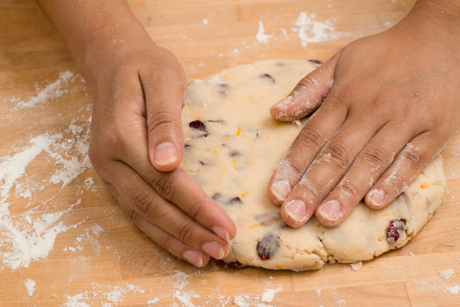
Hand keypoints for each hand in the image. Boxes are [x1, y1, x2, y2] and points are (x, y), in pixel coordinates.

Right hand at [86, 25, 235, 266]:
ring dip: (174, 239)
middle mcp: (109, 159)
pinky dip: (158, 231)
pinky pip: (134, 210)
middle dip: (189, 229)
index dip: (195, 206)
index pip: (164, 181)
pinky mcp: (113, 174)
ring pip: (141, 214)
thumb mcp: (162, 79)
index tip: (225, 224)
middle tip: (221, 248)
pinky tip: (179, 244)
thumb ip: (165, 120)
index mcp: (122, 135)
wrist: (113, 62)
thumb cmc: (145, 67)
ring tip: (204, 256)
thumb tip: (168, 162)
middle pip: (152, 204)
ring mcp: (108, 170)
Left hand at [267, 1, 459, 227]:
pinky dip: (394, 181)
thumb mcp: (341, 61)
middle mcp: (371, 108)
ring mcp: (405, 119)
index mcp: (345, 94)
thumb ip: (308, 88)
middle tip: (293, 216)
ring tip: (327, 217)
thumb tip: (276, 112)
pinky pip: (413, 159)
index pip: (312, 137)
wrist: (442, 37)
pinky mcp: (435, 128)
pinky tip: (374, 202)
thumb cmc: (385, 54)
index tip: (276, 193)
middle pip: (337, 154)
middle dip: (312, 188)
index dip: (292, 167)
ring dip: (347, 191)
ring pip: (371, 160)